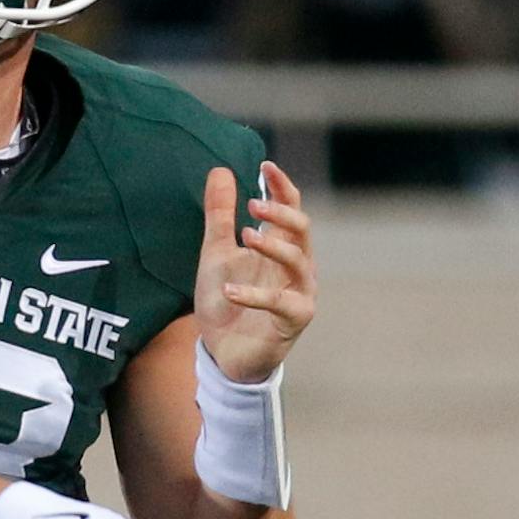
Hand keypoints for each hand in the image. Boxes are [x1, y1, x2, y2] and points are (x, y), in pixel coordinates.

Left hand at [195, 163, 315, 385]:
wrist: (222, 352)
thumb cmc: (225, 301)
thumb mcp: (216, 253)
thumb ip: (220, 216)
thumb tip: (220, 170)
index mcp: (281, 246)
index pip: (291, 208)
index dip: (282, 187)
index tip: (265, 166)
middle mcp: (297, 266)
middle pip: (302, 230)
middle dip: (281, 213)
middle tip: (254, 204)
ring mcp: (299, 293)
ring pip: (298, 261)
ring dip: (273, 246)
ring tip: (246, 236)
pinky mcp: (294, 320)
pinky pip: (281, 302)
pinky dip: (255, 294)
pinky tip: (231, 290)